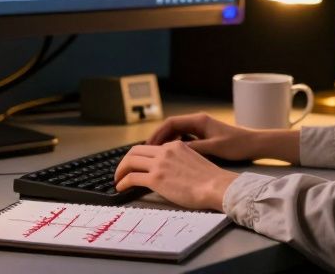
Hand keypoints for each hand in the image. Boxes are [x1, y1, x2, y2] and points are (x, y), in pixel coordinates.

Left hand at [113, 140, 238, 210]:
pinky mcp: (156, 179)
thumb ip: (179, 161)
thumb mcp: (194, 160)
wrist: (217, 186)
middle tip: (121, 171)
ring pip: (130, 162)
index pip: (150, 148)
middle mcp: (165, 151)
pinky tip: (121, 188)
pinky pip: (132, 178)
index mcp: (175, 146)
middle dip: (125, 161)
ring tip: (118, 180)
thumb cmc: (211, 180)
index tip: (135, 165)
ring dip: (120, 171)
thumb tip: (171, 171)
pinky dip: (123, 182)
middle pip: (135, 151)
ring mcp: (159, 164)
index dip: (140, 157)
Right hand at [147, 112, 296, 162]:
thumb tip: (173, 152)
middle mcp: (198, 122)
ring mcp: (202, 128)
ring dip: (167, 142)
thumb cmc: (237, 145)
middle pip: (171, 127)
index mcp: (198, 121)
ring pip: (177, 133)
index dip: (158, 134)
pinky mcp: (205, 136)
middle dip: (159, 138)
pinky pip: (185, 139)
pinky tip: (174, 157)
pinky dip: (176, 146)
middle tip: (148, 152)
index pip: (171, 123)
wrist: (255, 144)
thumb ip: (193, 148)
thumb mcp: (214, 148)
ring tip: (157, 156)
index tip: (149, 146)